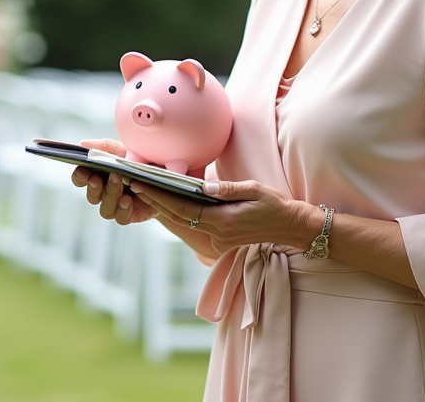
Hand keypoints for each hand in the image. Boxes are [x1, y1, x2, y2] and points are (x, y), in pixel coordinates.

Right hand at [70, 139, 157, 225]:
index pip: (81, 179)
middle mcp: (105, 193)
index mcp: (99, 175)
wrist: (163, 174)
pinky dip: (122, 209)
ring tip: (118, 181)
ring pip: (105, 210)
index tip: (83, 169)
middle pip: (92, 196)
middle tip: (99, 177)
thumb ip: (103, 146)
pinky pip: (121, 218)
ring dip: (110, 195)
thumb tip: (83, 143)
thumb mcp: (121, 149)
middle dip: (94, 187)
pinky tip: (127, 199)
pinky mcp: (130, 214)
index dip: (79, 176)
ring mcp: (117, 206)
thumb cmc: (138, 160)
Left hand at [129, 178, 316, 253]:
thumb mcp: (253, 190)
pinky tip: (167, 202)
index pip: (183, 208)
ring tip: (144, 191)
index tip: (142, 184)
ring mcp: (218, 239)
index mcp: (223, 221)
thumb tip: (203, 185)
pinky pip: (194, 225)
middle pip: (177, 217)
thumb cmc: (274, 204)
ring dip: (163, 208)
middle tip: (134, 185)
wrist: (290, 226)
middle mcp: (217, 234)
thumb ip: (227, 189)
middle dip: (154, 201)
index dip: (160, 197)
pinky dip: (178, 213)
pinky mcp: (221, 239)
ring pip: (183, 222)